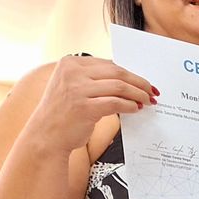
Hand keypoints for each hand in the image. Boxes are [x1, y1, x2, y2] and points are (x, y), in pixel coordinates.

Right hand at [28, 56, 154, 153]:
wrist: (46, 135)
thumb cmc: (64, 113)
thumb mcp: (74, 87)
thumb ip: (94, 79)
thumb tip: (128, 80)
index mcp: (70, 63)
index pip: (109, 64)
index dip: (130, 73)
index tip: (144, 82)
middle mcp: (72, 72)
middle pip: (117, 72)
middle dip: (139, 82)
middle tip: (152, 92)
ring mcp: (77, 89)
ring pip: (119, 86)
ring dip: (138, 94)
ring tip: (147, 101)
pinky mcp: (84, 107)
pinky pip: (116, 103)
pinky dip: (129, 106)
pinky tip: (135, 109)